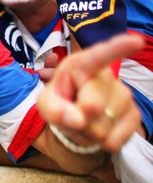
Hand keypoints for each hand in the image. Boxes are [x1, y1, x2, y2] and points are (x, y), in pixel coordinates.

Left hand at [37, 34, 143, 152]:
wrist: (76, 119)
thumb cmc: (60, 103)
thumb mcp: (46, 105)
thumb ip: (53, 110)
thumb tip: (78, 120)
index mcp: (81, 65)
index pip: (99, 56)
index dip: (117, 48)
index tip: (136, 41)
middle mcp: (106, 76)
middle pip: (92, 106)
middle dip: (78, 118)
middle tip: (72, 112)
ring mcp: (124, 95)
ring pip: (102, 127)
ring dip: (88, 132)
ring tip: (84, 119)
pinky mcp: (134, 115)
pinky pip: (113, 140)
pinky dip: (100, 142)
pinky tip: (98, 129)